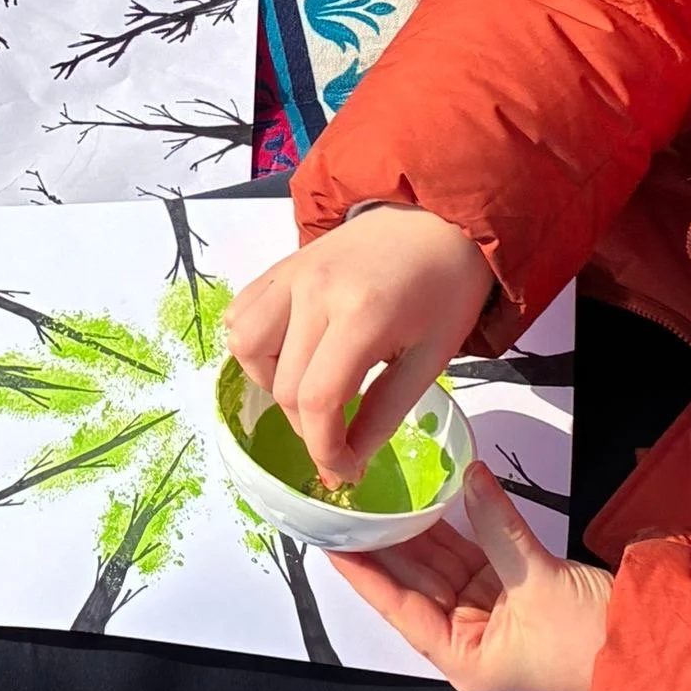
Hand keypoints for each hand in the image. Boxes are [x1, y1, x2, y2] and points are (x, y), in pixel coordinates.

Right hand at [224, 203, 491, 484]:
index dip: (324, 450)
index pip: (317, 400)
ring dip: (271, 385)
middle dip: (309, 430)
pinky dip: (254, 346)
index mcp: (361, 313)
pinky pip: (242, 314)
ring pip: (246, 348)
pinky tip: (289, 355)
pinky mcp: (282, 265)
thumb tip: (349, 459)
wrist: (440, 218)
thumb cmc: (447, 288)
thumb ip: (387, 411)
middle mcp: (314, 290)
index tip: (344, 473)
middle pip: (283, 386)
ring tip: (311, 389)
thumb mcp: (433, 357)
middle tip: (342, 438)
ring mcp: (292, 273)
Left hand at [334, 462, 612, 690]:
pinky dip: (458, 525)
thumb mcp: (537, 582)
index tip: (330, 540)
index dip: (363, 571)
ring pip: (442, 563)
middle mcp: (468, 637)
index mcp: (462, 657)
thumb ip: (496, 527)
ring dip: (417, 529)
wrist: (654, 648)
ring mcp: (491, 613)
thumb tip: (468, 477)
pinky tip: (432, 496)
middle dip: (385, 542)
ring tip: (382, 490)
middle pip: (415, 582)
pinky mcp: (515, 590)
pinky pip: (475, 552)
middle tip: (351, 502)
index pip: (398, 606)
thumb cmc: (591, 639)